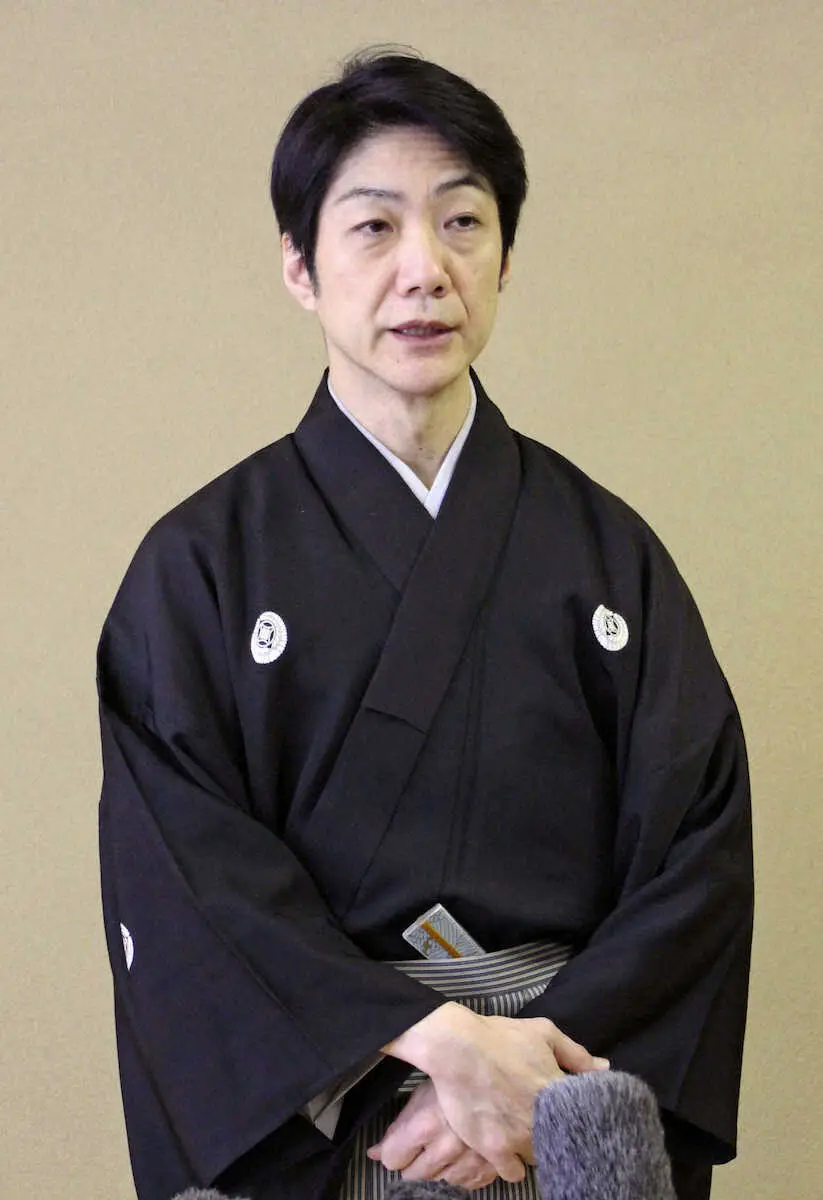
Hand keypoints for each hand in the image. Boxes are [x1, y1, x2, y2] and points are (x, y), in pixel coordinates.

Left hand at [367, 1078, 497, 1189]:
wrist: (503, 1072)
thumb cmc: (458, 1077)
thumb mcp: (423, 1093)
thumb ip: (398, 1126)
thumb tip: (375, 1153)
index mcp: (426, 1124)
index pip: (393, 1159)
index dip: (394, 1150)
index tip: (399, 1144)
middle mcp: (448, 1147)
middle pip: (415, 1175)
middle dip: (414, 1161)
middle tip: (424, 1141)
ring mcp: (472, 1159)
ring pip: (441, 1181)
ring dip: (440, 1168)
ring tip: (447, 1142)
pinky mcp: (492, 1166)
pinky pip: (468, 1183)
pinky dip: (464, 1172)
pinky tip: (464, 1152)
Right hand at [385, 1003, 608, 1182]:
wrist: (455, 1047)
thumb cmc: (499, 1036)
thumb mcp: (542, 1033)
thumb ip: (576, 1055)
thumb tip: (605, 1069)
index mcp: (558, 1091)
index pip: (584, 1119)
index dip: (577, 1120)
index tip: (569, 1117)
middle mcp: (543, 1119)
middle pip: (560, 1142)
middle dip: (553, 1134)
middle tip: (539, 1122)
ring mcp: (518, 1137)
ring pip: (537, 1159)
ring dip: (532, 1150)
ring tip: (521, 1135)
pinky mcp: (494, 1149)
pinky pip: (513, 1173)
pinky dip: (511, 1165)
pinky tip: (506, 1150)